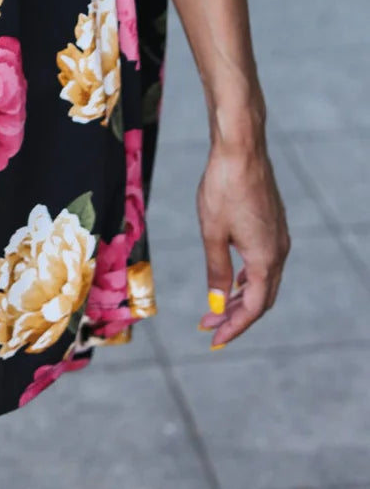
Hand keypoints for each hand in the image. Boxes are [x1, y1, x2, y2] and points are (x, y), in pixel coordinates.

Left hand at [196, 135, 289, 347]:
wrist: (241, 149)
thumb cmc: (223, 187)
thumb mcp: (212, 233)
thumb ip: (215, 271)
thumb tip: (216, 304)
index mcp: (265, 259)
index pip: (253, 307)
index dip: (234, 327)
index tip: (213, 339)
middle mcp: (278, 252)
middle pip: (261, 298)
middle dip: (236, 317)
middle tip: (209, 328)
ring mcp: (278, 237)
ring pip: (264, 281)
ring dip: (241, 298)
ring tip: (217, 309)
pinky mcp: (273, 225)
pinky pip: (264, 264)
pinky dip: (247, 279)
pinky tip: (232, 279)